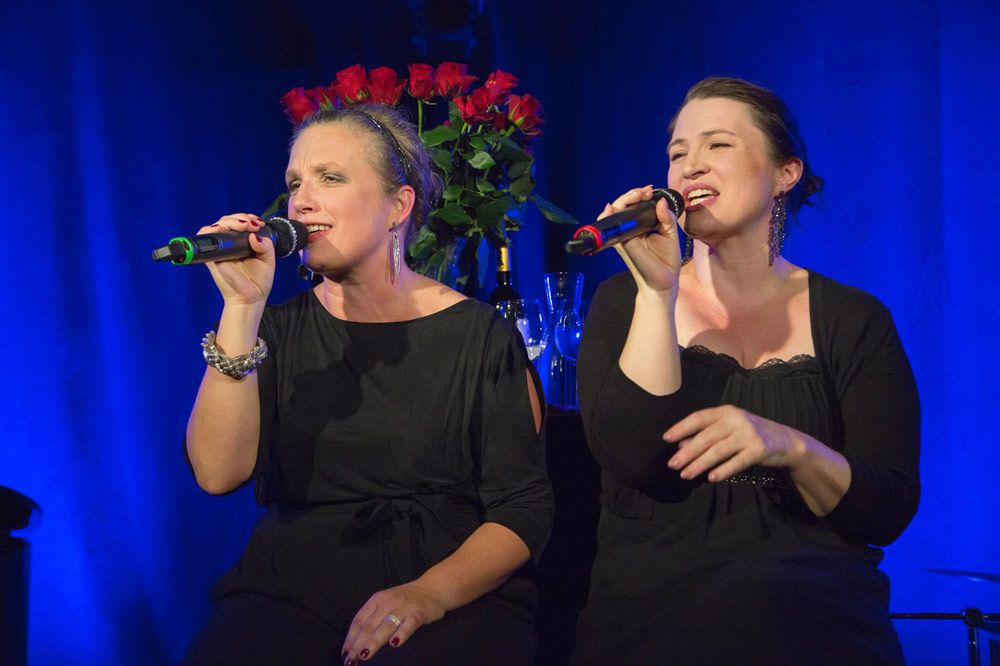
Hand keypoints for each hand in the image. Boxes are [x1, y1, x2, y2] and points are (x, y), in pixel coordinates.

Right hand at [198, 213, 275, 305]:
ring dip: (230, 221)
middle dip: (240, 218)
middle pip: (228, 221)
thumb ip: (266, 246)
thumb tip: (254, 236)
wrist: (249, 298)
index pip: (240, 222)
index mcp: (243, 243)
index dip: (248, 218)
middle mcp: (230, 244)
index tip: (259, 223)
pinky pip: (205, 237)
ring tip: (244, 226)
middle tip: (252, 224)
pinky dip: (212, 229)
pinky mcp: (212, 256)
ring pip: (218, 226)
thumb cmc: (258, 282)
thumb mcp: (268, 260)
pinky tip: (227, 231)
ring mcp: (220, 249)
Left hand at [341, 580, 445, 663]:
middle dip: (358, 644)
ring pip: (386, 626)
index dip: (351, 638)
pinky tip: (395, 643)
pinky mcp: (419, 613)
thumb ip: (374, 618)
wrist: (434, 588)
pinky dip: (402, 633)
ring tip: (365, 655)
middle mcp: (388, 602)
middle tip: (351, 660)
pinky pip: (409, 624)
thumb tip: (357, 642)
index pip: (359, 620)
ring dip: (374, 642)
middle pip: (370, 625)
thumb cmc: (406, 600)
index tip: (345, 653)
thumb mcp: (386, 602)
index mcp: (377, 600)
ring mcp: (404, 607)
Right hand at [602, 184, 681, 293]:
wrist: (664, 282)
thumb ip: (666, 218)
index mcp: (641, 226)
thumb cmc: (666, 261)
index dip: (640, 196)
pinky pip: (610, 228)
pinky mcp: (622, 244)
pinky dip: (607, 216)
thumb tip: (660, 201)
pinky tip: (611, 208)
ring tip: (637, 195)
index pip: (635, 206)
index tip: (650, 190)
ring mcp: (624, 236)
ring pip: (614, 213)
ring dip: (623, 200)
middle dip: (631, 195)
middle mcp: (630, 230)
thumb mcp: (671, 235)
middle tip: (645, 191)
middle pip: (622, 207)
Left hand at [663, 405, 806, 481]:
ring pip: (718, 450)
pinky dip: (724, 470)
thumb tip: (680, 446)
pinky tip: (711, 478)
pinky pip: (737, 462)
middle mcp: (736, 420)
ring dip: (700, 464)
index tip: (666, 438)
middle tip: (672, 464)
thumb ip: (706, 435)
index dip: (682, 427)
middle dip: (687, 452)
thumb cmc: (749, 434)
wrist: (786, 441)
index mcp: (726, 412)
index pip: (699, 418)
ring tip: (685, 474)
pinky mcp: (759, 449)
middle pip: (706, 437)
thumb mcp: (728, 430)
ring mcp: (748, 434)